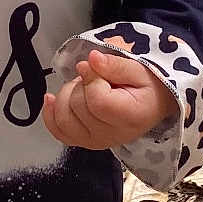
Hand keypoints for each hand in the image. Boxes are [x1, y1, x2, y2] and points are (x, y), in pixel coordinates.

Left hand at [43, 48, 176, 151]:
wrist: (152, 106)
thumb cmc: (147, 87)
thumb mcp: (140, 69)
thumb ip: (115, 65)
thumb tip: (92, 59)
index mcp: (130, 117)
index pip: (97, 101)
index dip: (91, 78)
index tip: (96, 66)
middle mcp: (111, 135)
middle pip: (77, 107)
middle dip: (81, 84)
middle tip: (96, 77)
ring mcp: (96, 141)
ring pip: (63, 118)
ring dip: (67, 96)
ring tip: (85, 88)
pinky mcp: (83, 141)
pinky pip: (57, 131)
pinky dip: (50, 113)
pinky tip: (51, 98)